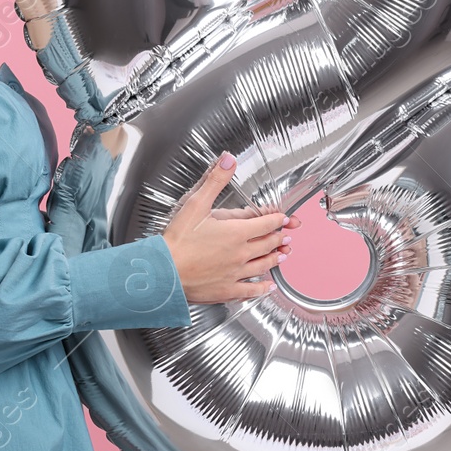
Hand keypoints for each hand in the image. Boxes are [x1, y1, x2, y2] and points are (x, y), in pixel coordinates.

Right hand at [162, 152, 292, 303]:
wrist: (163, 272)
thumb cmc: (177, 240)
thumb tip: (229, 160)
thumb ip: (215, 181)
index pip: (266, 223)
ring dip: (276, 258)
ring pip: (263, 265)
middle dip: (279, 238)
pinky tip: (267, 286)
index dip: (278, 219)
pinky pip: (250, 290)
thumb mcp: (196, 203)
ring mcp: (235, 273)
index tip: (284, 218)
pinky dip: (262, 287)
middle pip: (268, 244)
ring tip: (283, 255)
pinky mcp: (227, 290)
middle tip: (287, 236)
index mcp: (236, 232)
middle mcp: (240, 254)